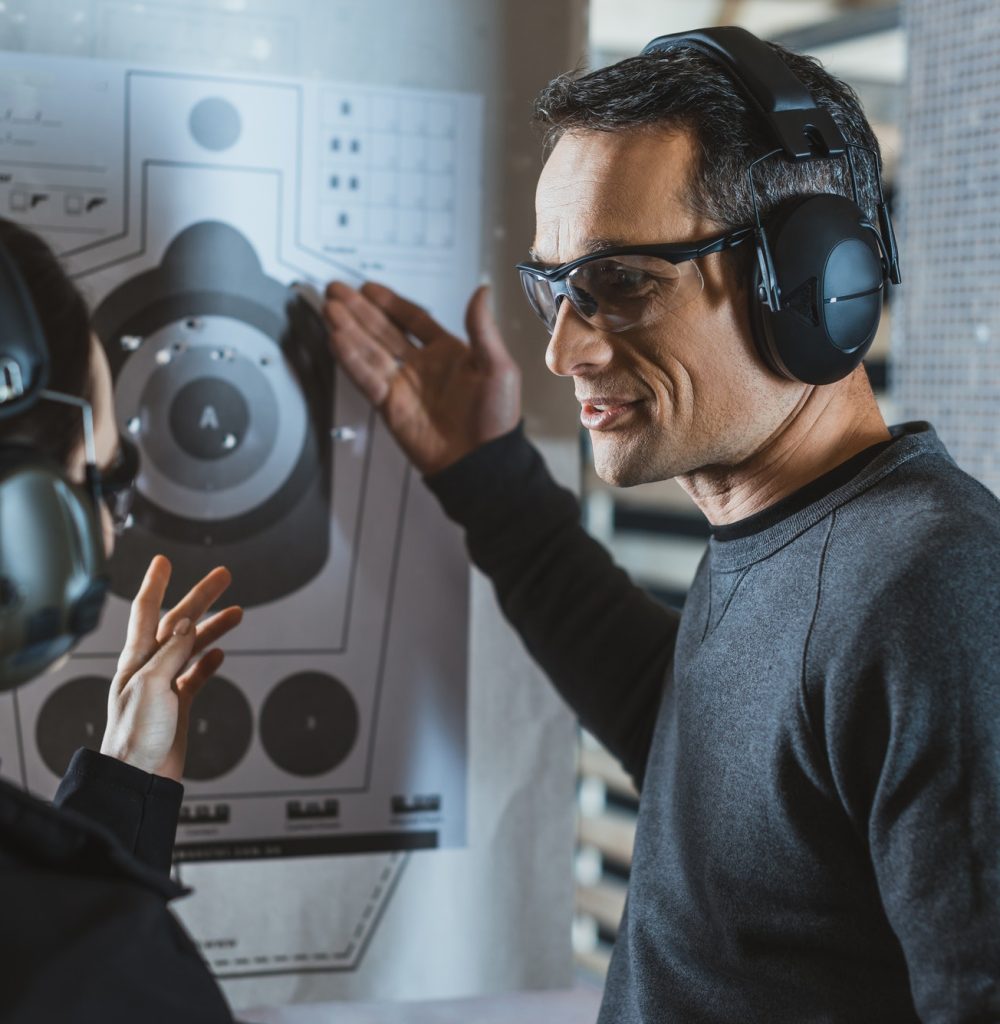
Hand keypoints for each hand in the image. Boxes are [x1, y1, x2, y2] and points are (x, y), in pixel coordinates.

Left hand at [101, 556, 242, 782]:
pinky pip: (196, 675)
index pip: (146, 611)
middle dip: (200, 597)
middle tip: (223, 576)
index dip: (155, 583)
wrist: (139, 776)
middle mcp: (149, 666)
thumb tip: (186, 624)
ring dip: (214, 627)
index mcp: (137, 659)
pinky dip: (208, 661)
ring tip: (237, 613)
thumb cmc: (135, 736)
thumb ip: (170, 653)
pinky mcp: (178, 704)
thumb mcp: (152, 685)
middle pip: (179, 622)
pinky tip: (220, 654)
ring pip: (192, 646)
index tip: (164, 561)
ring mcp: (164, 685)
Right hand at [323, 281, 520, 474]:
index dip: (390, 303)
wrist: (480, 462)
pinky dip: (351, 359)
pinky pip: (366, 377)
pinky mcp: (390, 406)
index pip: (413, 319)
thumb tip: (482, 293)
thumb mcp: (498, 368)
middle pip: (383, 330)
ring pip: (369, 350)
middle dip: (359, 310)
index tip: (369, 289)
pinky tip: (337, 339)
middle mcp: (422, 367)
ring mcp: (403, 385)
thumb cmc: (496, 421)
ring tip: (331, 308)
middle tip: (337, 291)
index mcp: (448, 353)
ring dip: (349, 328)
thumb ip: (483, 329)